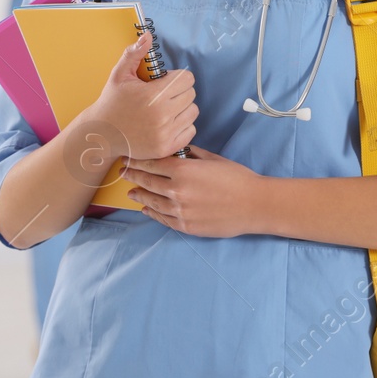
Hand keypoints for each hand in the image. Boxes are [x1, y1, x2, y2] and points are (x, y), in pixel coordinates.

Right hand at [79, 32, 197, 160]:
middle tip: (162, 96)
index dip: (176, 77)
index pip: (187, 78)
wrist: (102, 134)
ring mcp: (166, 133)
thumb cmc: (112, 102)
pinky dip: (182, 126)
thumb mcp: (119, 75)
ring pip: (193, 112)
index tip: (163, 82)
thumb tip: (147, 35)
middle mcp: (162, 115)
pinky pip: (190, 130)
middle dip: (179, 92)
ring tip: (164, 109)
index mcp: (153, 95)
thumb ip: (134, 53)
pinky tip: (166, 124)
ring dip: (182, 109)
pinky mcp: (167, 148)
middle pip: (191, 94)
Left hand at [123, 147, 263, 236]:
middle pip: (147, 182)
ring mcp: (180, 211)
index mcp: (183, 170)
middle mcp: (177, 191)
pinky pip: (163, 219)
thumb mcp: (213, 159)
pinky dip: (152, 213)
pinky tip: (146, 209)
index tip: (127, 158)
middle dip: (133, 176)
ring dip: (139, 195)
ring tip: (131, 192)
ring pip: (152, 202)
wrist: (253, 205)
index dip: (137, 161)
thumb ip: (191, 154)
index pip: (152, 164)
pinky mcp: (186, 226)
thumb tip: (176, 151)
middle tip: (123, 172)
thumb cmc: (237, 178)